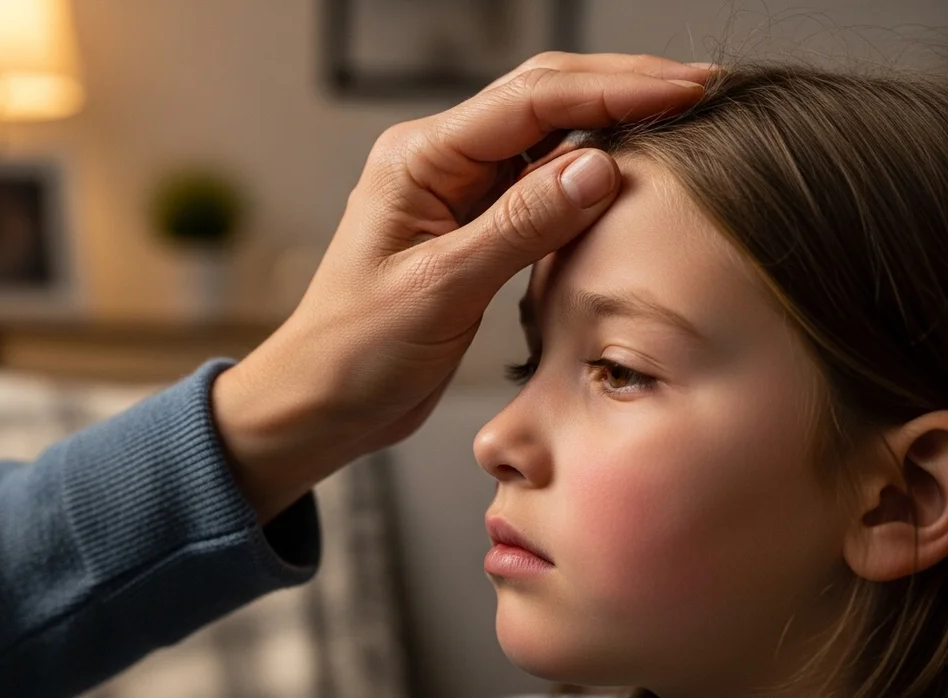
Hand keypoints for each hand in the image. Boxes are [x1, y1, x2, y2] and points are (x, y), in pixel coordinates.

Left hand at [215, 53, 712, 521]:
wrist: (322, 401)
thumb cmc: (356, 350)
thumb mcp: (441, 289)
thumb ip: (520, 226)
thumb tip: (600, 166)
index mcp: (419, 160)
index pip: (530, 101)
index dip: (613, 90)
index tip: (684, 90)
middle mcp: (439, 162)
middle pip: (543, 99)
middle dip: (623, 88)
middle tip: (703, 89)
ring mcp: (458, 193)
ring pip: (547, 137)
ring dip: (610, 124)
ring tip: (682, 118)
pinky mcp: (475, 228)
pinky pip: (541, 185)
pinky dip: (588, 176)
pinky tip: (630, 173)